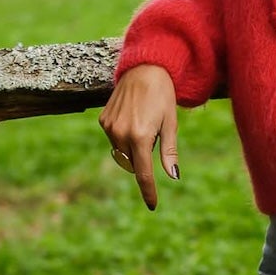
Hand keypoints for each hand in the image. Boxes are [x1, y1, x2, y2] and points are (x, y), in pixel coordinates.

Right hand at [99, 64, 178, 209]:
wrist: (144, 69)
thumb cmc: (163, 96)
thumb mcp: (170, 124)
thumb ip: (169, 152)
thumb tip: (173, 176)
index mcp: (141, 137)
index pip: (144, 173)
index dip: (148, 191)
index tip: (152, 205)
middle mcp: (121, 134)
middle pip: (133, 163)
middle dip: (143, 159)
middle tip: (154, 133)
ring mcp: (109, 127)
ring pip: (122, 153)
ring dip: (133, 148)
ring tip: (143, 123)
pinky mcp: (103, 120)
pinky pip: (114, 139)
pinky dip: (124, 137)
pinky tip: (132, 117)